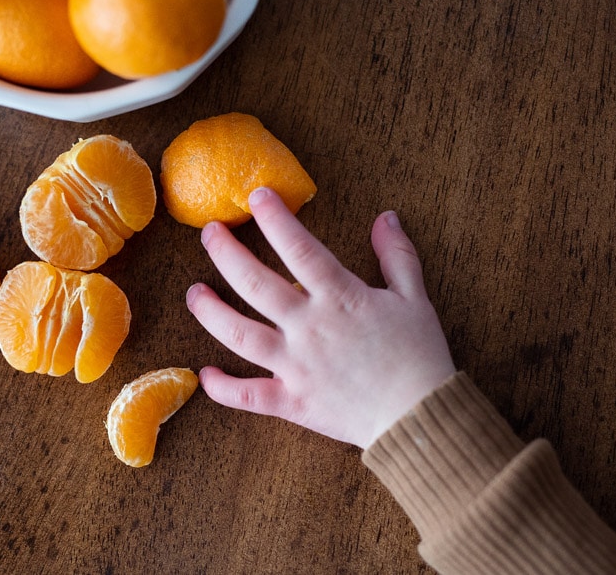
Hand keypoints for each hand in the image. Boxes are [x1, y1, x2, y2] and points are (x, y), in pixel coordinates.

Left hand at [186, 187, 455, 448]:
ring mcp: (295, 367)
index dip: (276, 219)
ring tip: (194, 293)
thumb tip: (386, 217)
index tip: (257, 196)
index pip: (299, 249)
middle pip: (254, 284)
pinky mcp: (292, 402)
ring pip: (239, 335)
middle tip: (209, 231)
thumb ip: (397, 255)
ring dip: (210, 312)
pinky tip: (205, 373)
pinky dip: (223, 388)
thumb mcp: (415, 297)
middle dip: (226, 253)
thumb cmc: (420, 355)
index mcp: (340, 298)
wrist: (421, 418)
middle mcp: (309, 328)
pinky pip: (248, 396)